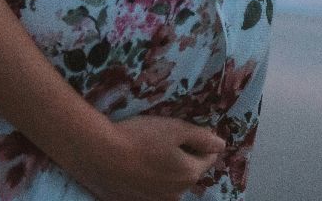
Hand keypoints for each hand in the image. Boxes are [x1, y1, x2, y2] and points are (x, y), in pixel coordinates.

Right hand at [66, 114, 225, 200]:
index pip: (208, 156)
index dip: (197, 141)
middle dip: (182, 157)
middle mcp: (178, 194)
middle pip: (188, 171)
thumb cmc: (140, 137)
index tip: (180, 131)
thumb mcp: (175, 128)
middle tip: (160, 140)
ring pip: (170, 183)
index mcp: (190, 174)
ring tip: (145, 154)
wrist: (99, 155)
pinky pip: (151, 190)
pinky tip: (134, 167)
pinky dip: (148, 180)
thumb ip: (202, 137)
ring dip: (165, 170)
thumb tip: (221, 144)